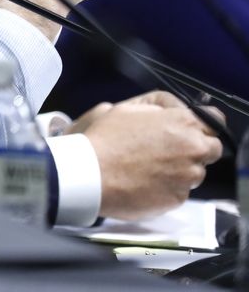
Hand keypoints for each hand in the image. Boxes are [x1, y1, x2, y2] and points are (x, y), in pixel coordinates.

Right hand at [68, 91, 222, 220]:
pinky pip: (180, 191)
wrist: (90, 175)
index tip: (190, 130)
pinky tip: (145, 183)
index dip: (202, 125)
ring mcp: (188, 176)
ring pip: (195, 172)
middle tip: (168, 150)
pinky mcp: (179, 198)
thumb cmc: (105, 138)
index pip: (215, 122)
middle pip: (212, 149)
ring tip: (150, 168)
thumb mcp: (126, 108)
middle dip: (195, 149)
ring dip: (181, 169)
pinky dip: (168, 188)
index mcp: (182, 122)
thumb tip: (174, 111)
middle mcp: (193, 149)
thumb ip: (158, 107)